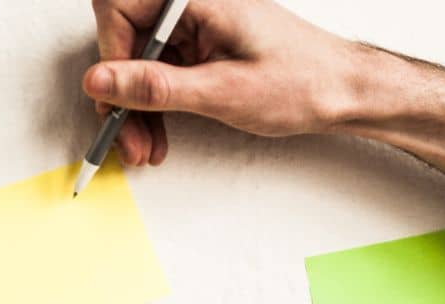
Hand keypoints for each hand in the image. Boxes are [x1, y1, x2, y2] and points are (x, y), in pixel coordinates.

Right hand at [83, 0, 372, 164]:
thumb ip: (156, 86)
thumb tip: (101, 81)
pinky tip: (159, 134)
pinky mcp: (201, 44)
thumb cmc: (303, 82)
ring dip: (136, 108)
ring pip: (139, 62)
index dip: (111, 56)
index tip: (117, 97)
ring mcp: (197, 23)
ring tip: (146, 147)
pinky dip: (156, 106)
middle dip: (121, 94)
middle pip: (126, 40)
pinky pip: (161, 71)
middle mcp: (194, 4)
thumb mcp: (222, 92)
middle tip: (127, 136)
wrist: (343, 92)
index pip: (120, 8)